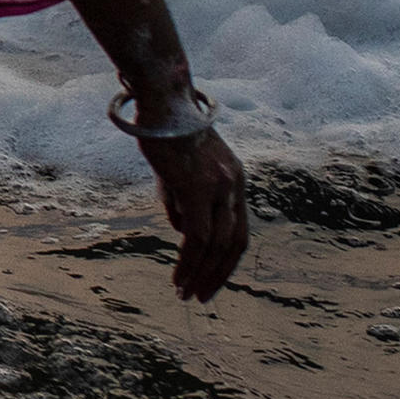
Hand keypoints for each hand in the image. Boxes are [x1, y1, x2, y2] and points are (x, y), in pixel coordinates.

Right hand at [144, 125, 248, 302]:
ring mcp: (219, 187)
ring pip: (216, 245)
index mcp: (235, 181)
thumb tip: (183, 232)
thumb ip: (184, 200)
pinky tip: (178, 277)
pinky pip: (197, 237)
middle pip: (234, 243)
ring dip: (200, 274)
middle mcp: (235, 186)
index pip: (238, 231)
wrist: (161, 101)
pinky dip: (189, 262)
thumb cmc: (165, 131)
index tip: (208, 279)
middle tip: (201, 297)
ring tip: (183, 293)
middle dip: (218, 275)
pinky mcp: (198, 188)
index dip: (225, 260)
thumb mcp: (179, 170)